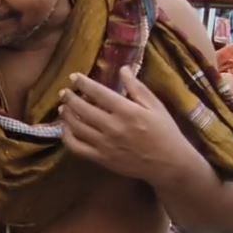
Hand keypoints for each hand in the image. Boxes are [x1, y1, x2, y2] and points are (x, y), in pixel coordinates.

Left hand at [59, 67, 196, 183]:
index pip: (98, 93)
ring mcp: (105, 144)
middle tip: (64, 92)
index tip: (73, 77)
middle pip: (82, 109)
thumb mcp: (156, 106)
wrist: (169, 164)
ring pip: (76, 127)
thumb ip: (137, 87)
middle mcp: (113, 127)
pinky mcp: (101, 159)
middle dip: (70, 98)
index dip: (83, 83)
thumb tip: (123, 68)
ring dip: (66, 115)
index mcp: (127, 111)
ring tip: (63, 108)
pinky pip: (77, 147)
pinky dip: (67, 137)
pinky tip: (66, 129)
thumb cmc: (165, 132)